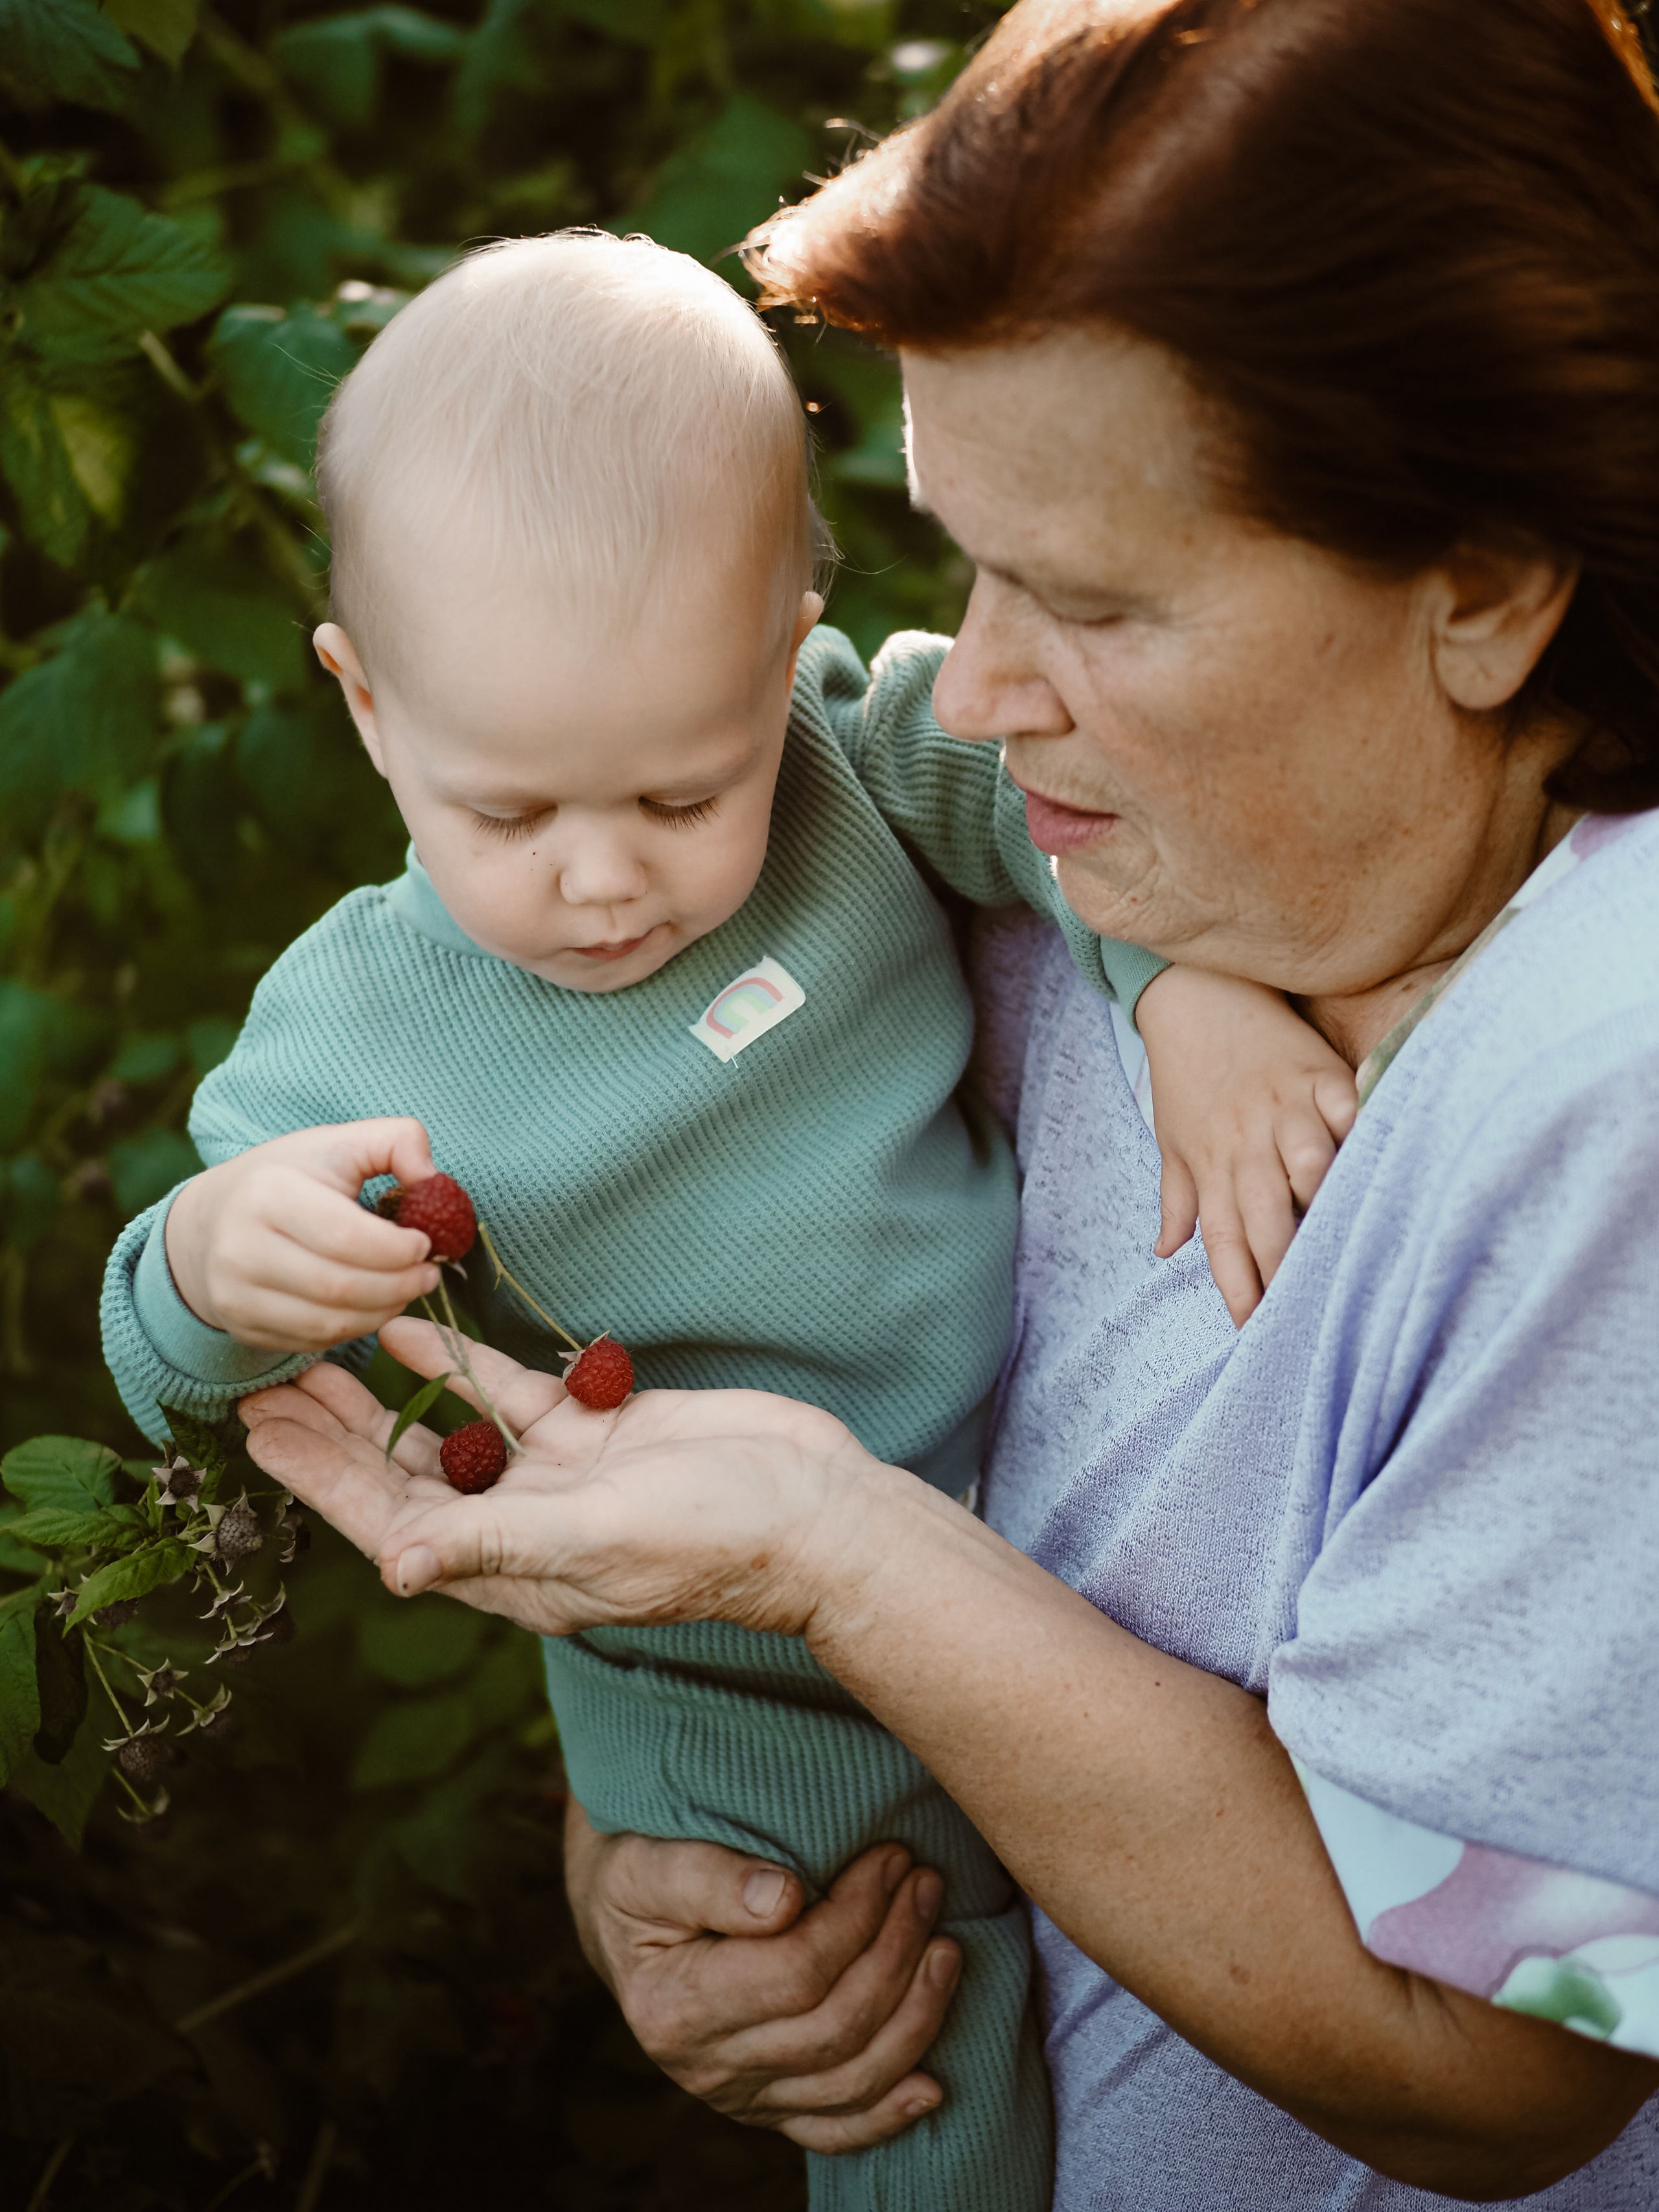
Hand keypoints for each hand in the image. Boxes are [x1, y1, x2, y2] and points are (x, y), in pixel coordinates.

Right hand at [165, 1119, 444, 1350]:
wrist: (208, 1223)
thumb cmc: (287, 1179)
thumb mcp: (338, 1142)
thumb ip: (397, 1141)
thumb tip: (432, 1176)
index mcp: (268, 1194)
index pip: (345, 1236)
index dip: (396, 1248)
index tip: (425, 1243)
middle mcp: (242, 1249)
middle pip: (341, 1287)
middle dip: (400, 1285)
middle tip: (428, 1275)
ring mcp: (237, 1296)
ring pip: (330, 1323)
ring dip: (384, 1311)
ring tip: (407, 1289)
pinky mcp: (243, 1328)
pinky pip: (314, 1342)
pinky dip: (355, 1328)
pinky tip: (372, 1305)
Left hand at [240, 1316, 881, 1638]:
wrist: (815, 1511)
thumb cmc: (715, 1538)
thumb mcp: (598, 1538)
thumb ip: (493, 1543)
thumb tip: (391, 1569)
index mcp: (510, 1573)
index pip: (389, 1523)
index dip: (321, 1479)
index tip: (258, 1435)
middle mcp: (521, 1528)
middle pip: (403, 1475)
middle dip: (333, 1433)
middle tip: (260, 1383)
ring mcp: (557, 1479)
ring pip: (448, 1433)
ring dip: (383, 1395)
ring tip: (317, 1351)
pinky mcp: (594, 1434)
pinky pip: (508, 1396)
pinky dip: (460, 1366)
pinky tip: (411, 1331)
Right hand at [565, 1805, 961, 2151]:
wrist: (622, 1919)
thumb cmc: (639, 1875)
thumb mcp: (650, 1862)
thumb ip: (708, 1877)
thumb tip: (783, 1900)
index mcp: (673, 2007)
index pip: (794, 1974)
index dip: (856, 1916)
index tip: (890, 1856)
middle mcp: (706, 2068)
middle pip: (834, 2026)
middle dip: (896, 1950)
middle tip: (925, 1881)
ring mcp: (742, 2098)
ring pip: (851, 2080)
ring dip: (915, 2013)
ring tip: (945, 1944)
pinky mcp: (769, 2109)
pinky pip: (836, 2131)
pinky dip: (889, 2114)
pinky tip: (934, 2085)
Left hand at [1134, 969, 1357, 1325]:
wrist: (1195, 994)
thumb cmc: (1187, 1076)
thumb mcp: (1172, 1140)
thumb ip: (1177, 1199)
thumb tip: (1165, 1250)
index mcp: (1212, 1166)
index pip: (1224, 1241)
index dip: (1240, 1288)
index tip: (1256, 1330)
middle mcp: (1247, 1143)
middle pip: (1268, 1217)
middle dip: (1286, 1267)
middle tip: (1308, 1312)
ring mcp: (1285, 1107)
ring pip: (1308, 1164)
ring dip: (1324, 1202)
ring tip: (1344, 1245)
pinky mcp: (1319, 1073)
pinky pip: (1345, 1107)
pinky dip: (1360, 1131)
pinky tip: (1377, 1160)